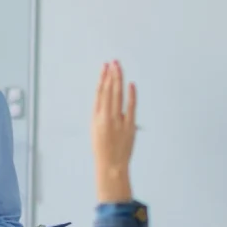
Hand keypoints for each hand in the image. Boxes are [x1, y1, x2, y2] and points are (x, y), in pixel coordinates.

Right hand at [92, 61, 135, 203]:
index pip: (99, 93)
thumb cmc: (103, 149)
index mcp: (95, 118)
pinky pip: (130, 107)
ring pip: (118, 95)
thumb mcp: (96, 130)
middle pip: (108, 91)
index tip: (105, 67)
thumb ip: (101, 114)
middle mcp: (105, 118)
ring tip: (119, 67)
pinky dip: (131, 95)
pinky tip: (131, 84)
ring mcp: (117, 121)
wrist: (111, 165)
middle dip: (111, 75)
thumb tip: (108, 98)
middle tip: (114, 62)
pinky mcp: (128, 126)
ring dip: (118, 80)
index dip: (102, 79)